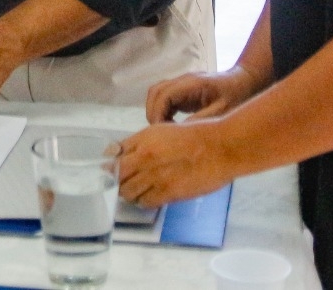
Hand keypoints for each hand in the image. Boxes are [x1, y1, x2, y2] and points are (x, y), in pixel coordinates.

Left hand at [116, 120, 235, 206]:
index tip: (111, 168)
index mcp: (145, 137)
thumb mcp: (165, 130)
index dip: (111, 162)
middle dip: (116, 179)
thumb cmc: (198, 136)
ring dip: (128, 192)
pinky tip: (148, 197)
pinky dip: (143, 201)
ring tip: (135, 191)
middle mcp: (146, 155)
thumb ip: (144, 141)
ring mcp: (156, 175)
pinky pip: (145, 202)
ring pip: (127, 191)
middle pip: (117, 174)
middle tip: (122, 182)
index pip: (115, 152)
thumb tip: (125, 153)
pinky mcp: (168, 192)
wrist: (221, 148)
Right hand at [145, 65, 264, 123]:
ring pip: (156, 94)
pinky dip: (162, 111)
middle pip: (155, 92)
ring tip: (165, 131)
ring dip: (156, 112)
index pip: (164, 95)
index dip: (158, 114)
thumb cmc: (236, 96)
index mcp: (192, 84)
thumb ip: (201, 120)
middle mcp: (182, 80)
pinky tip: (171, 126)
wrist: (244, 81)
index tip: (163, 134)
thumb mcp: (222, 112)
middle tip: (162, 135)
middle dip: (154, 114)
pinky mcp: (182, 90)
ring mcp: (181, 83)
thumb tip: (179, 134)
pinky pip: (164, 98)